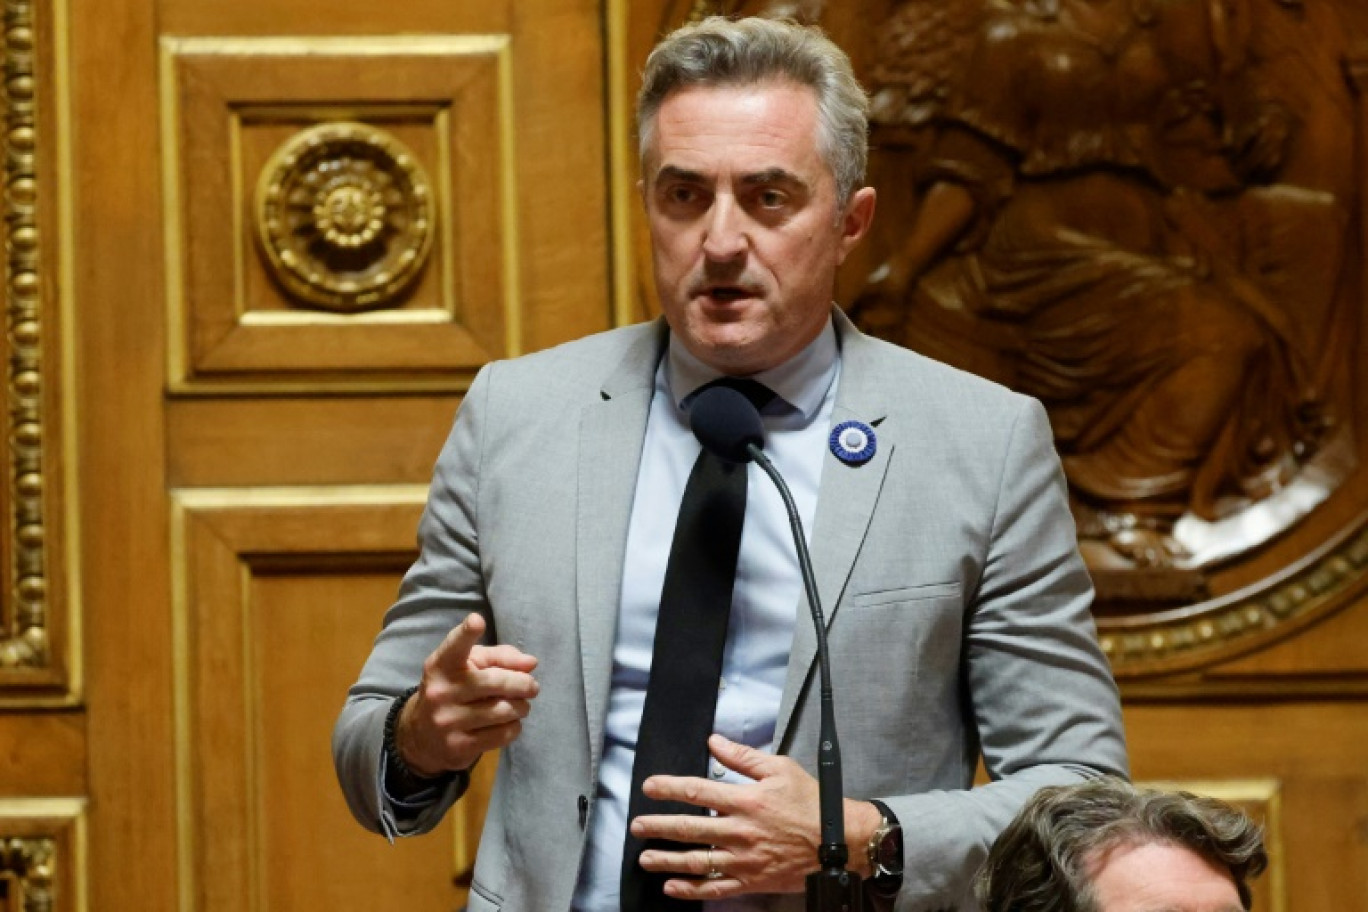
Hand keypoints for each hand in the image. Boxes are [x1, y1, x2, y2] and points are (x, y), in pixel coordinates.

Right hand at [395, 613, 538, 776]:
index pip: (454, 647)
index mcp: (441, 666)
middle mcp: (441, 692)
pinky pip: (502, 734)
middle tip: (532, 686)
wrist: (421, 735)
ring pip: (503, 710)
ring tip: (521, 705)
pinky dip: (514, 726)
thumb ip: (500, 657)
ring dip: (521, 707)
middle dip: (522, 683)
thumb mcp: (468, 666)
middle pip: (496, 682)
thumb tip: (531, 663)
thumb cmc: (453, 690)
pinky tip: (510, 722)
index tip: (477, 621)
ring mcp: (448, 721)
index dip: (466, 634)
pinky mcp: (459, 746)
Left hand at [631, 735, 882, 898]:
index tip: (649, 787)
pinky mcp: (752, 880)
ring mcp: (745, 860)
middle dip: (659, 827)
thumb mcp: (780, 769)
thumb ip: (743, 756)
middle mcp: (741, 831)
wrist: (838, 841)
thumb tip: (715, 743)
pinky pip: (716, 888)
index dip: (669, 788)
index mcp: (746, 800)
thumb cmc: (811, 804)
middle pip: (690, 829)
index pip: (698, 791)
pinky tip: (672, 887)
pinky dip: (691, 890)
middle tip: (637, 826)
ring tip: (645, 858)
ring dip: (668, 861)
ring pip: (697, 861)